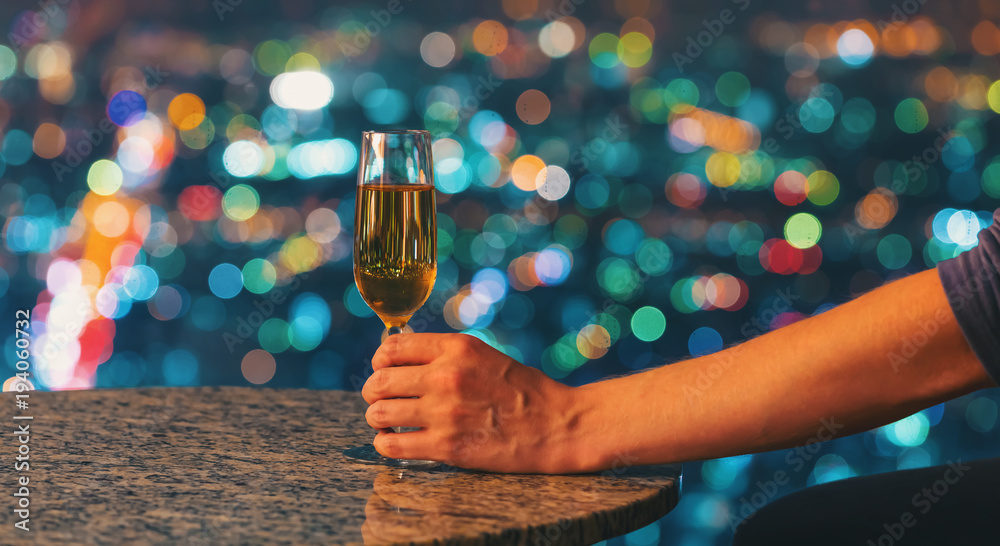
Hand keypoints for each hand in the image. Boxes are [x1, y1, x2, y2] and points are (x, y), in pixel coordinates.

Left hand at [361, 333, 591, 472]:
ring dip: (378, 418)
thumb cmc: (522, 391)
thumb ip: (444, 356)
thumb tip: (399, 361)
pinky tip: (395, 442)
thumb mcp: (484, 356)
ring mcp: (445, 413)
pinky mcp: (448, 447)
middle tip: (381, 400)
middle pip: (379, 382)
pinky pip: (392, 445)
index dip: (380, 362)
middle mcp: (446, 376)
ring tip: (388, 422)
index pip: (391, 349)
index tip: (384, 371)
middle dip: (373, 392)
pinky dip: (386, 444)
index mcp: (457, 349)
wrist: (557, 425)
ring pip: (379, 413)